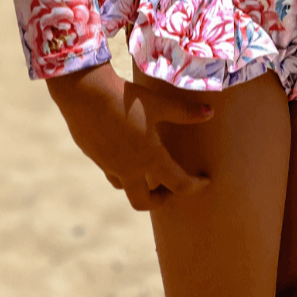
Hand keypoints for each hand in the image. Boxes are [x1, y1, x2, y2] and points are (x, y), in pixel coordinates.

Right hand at [46, 61, 212, 210]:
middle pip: (144, 202)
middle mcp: (129, 169)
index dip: (195, 186)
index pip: (179, 184)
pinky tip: (124, 151)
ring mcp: (109, 165)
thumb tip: (210, 113)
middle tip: (169, 188)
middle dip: (159, 199)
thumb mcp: (159, 104)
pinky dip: (122, 169)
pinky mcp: (94, 156)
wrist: (86, 94)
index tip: (205, 182)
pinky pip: (111, 171)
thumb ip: (185, 113)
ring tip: (147, 170)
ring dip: (138, 185)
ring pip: (124, 187)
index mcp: (150, 159)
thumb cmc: (127, 99)